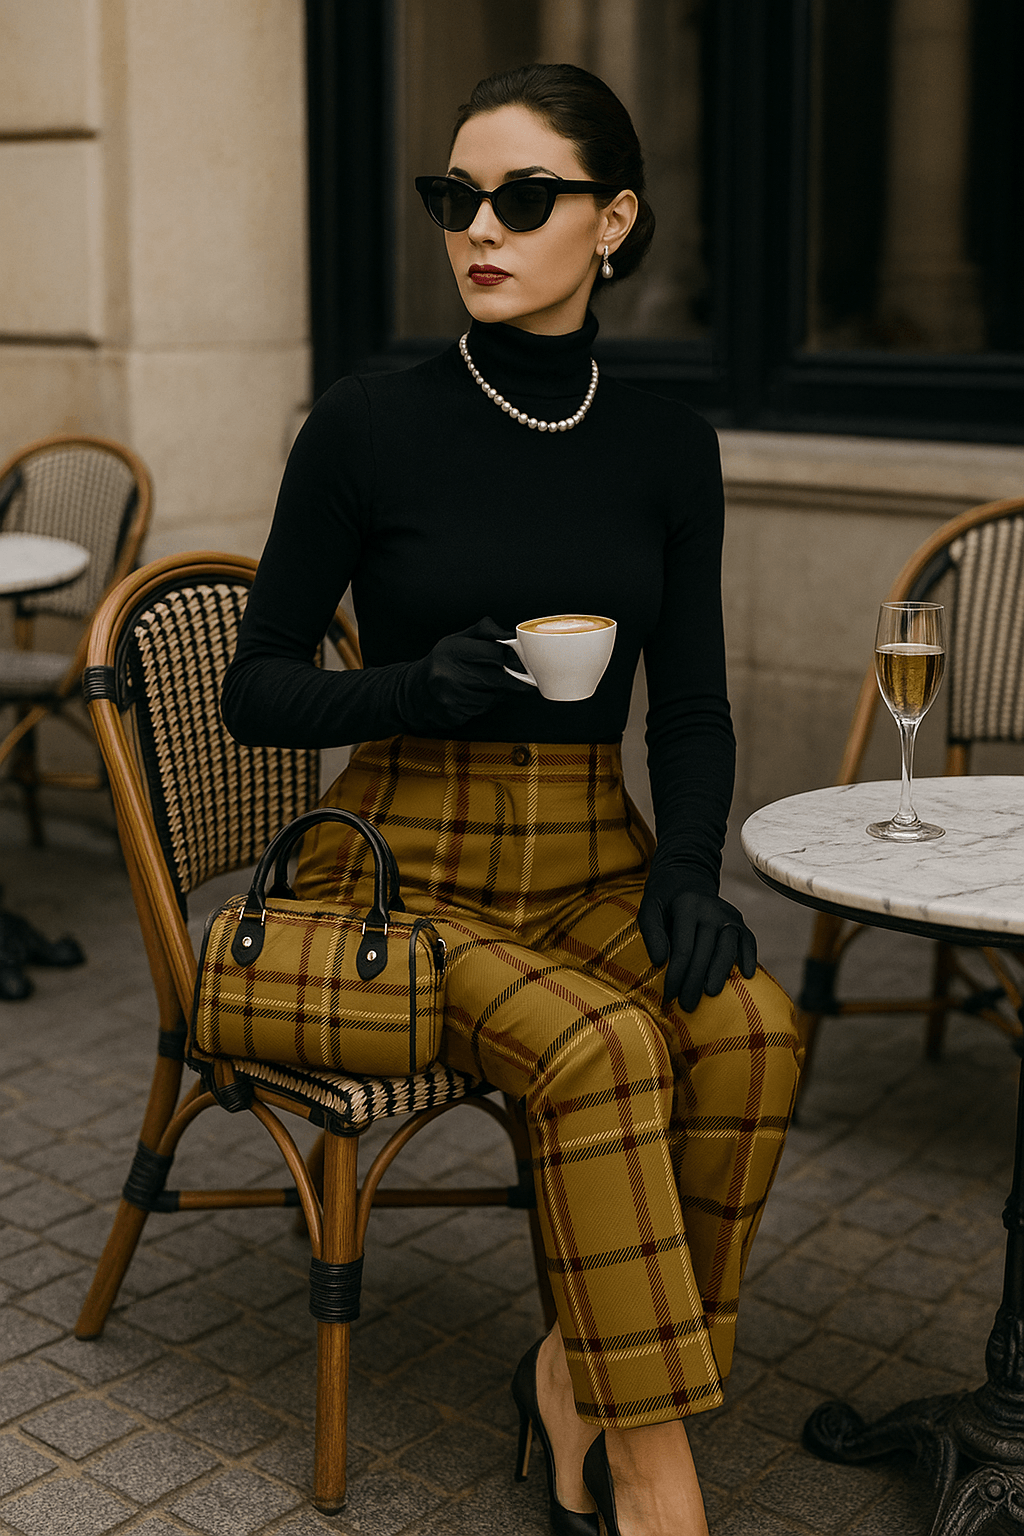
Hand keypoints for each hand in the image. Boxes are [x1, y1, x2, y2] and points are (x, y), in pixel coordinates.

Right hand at [406, 617, 532, 731]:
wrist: (414, 691)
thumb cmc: (441, 662)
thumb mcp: (458, 639)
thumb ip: (485, 631)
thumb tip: (511, 636)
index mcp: (452, 650)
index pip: (494, 654)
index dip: (514, 659)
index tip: (523, 663)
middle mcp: (448, 673)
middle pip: (497, 678)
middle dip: (514, 680)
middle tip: (524, 680)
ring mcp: (449, 696)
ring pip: (492, 697)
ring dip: (498, 693)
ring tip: (489, 685)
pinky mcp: (452, 714)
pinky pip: (482, 710)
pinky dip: (486, 704)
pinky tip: (477, 696)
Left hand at [638, 872, 756, 1013]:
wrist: (686, 876)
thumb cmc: (665, 899)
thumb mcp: (649, 908)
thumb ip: (652, 933)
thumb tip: (661, 962)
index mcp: (687, 906)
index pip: (683, 949)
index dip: (676, 976)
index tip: (669, 996)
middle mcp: (711, 909)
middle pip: (705, 953)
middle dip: (695, 982)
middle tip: (687, 1005)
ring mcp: (728, 914)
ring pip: (728, 948)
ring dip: (720, 973)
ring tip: (711, 993)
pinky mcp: (739, 920)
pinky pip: (748, 940)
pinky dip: (749, 957)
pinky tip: (747, 975)